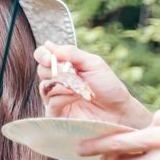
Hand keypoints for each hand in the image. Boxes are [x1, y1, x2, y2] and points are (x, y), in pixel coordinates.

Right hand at [34, 43, 152, 129]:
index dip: (42, 55)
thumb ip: (71, 53)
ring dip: (62, 85)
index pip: (43, 56)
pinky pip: (51, 104)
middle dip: (55, 70)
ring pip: (44, 87)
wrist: (118, 110)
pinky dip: (63, 98)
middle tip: (71, 73)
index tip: (50, 58)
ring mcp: (56, 98)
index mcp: (64, 66)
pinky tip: (77, 97)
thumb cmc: (108, 86)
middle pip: (41, 70)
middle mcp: (57, 81)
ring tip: (79, 88)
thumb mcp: (93, 64)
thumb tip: (48, 44)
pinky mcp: (57, 114)